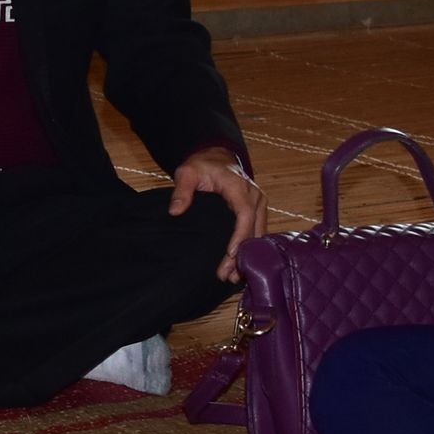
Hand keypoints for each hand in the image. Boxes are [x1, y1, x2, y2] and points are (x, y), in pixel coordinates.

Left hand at [166, 148, 262, 279]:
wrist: (217, 156)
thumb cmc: (202, 165)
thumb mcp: (187, 172)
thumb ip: (182, 191)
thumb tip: (175, 211)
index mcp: (238, 186)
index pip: (244, 213)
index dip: (239, 235)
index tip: (230, 254)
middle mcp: (254, 196)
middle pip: (253, 228)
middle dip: (242, 253)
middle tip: (227, 275)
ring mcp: (258, 204)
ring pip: (257, 233)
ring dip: (247, 255)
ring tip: (233, 278)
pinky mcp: (257, 211)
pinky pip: (256, 232)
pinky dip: (249, 249)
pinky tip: (240, 266)